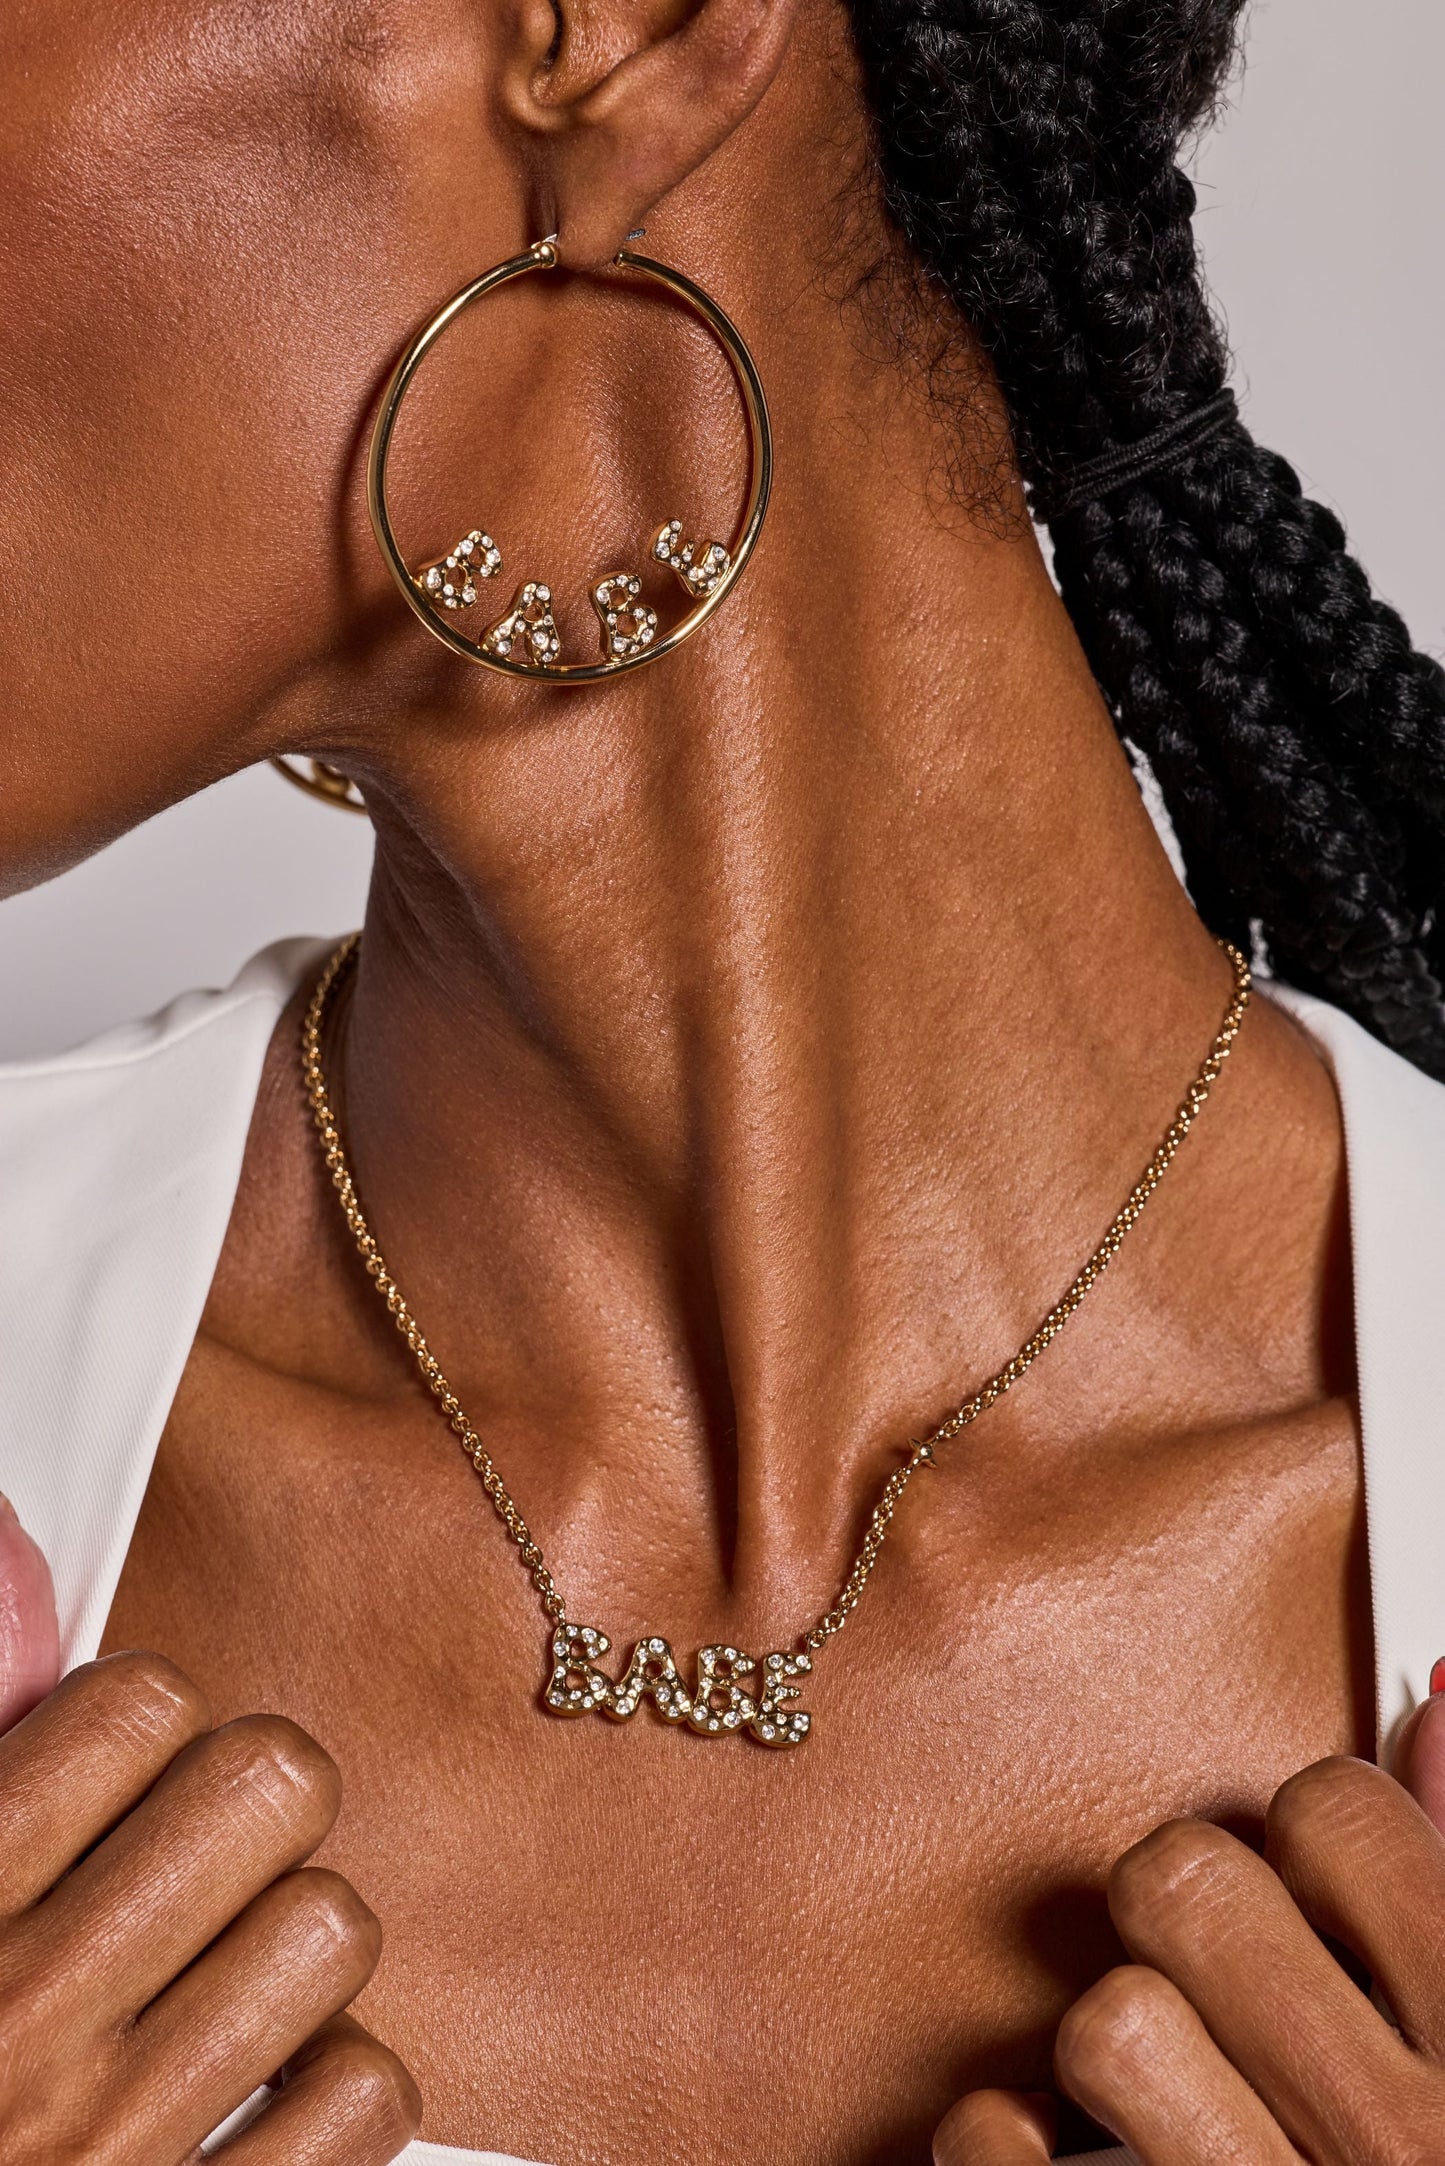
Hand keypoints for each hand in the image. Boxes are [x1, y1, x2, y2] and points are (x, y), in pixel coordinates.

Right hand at [0, 1648, 421, 2161]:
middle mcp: (20, 2022)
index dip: (146, 1716)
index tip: (121, 1770)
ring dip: (293, 1947)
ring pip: (331, 1928)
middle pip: (271, 1786)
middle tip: (204, 1855)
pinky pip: (365, 2095)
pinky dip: (333, 2089)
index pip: (138, 1705)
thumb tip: (15, 1543)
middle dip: (251, 1800)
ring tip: (221, 1981)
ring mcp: (119, 2149)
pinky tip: (258, 2097)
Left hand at [935, 1700, 1444, 2163]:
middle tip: (1222, 1970)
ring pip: (1105, 2018)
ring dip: (1118, 2036)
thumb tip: (1434, 1692)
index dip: (1310, 1833)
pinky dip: (999, 2140)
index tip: (1311, 1888)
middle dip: (1189, 1910)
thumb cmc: (1426, 2159)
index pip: (1334, 1813)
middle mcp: (1388, 2143)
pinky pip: (996, 2148)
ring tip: (1169, 2080)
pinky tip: (1057, 2150)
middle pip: (1187, 1884)